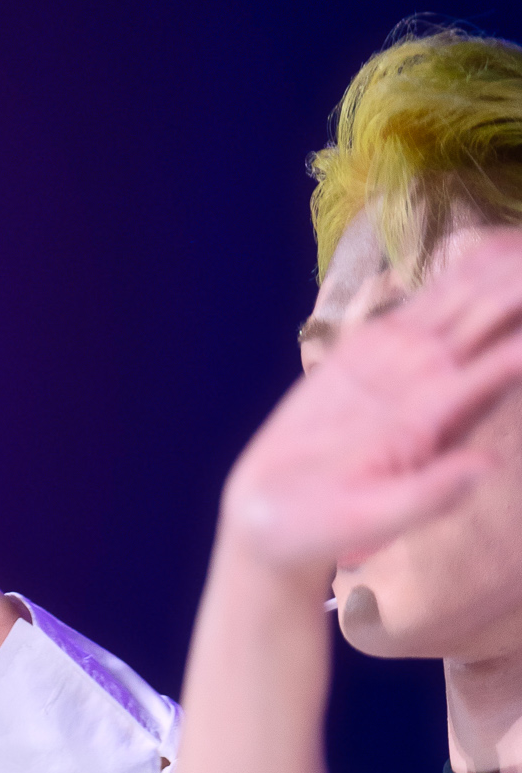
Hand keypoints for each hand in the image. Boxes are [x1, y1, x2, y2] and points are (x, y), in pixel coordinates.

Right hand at [221, 227, 521, 583]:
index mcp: (441, 414)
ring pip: (469, 294)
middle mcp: (434, 380)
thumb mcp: (370, 519)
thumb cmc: (323, 528)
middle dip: (519, 284)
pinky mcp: (375, 346)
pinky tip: (498, 243)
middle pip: (493, 311)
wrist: (275, 520)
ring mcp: (407, 360)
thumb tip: (489, 466)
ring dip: (503, 265)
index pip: (505, 356)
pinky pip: (430, 296)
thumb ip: (427, 495)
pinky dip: (465, 267)